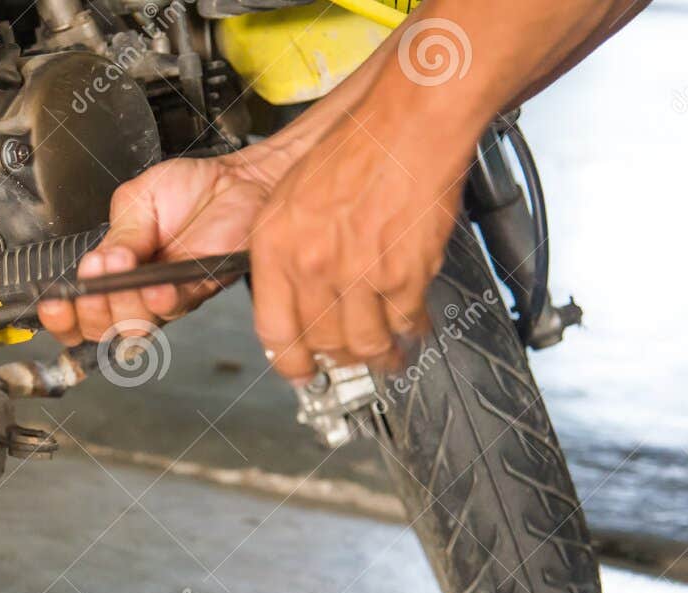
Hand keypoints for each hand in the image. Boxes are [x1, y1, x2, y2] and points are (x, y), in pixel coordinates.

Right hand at [37, 142, 296, 346]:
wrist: (237, 180)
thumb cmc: (189, 189)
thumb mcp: (136, 201)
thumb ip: (116, 236)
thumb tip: (97, 264)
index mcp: (114, 271)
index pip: (81, 310)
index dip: (63, 317)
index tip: (54, 304)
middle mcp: (138, 292)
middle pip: (103, 327)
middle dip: (91, 309)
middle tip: (91, 281)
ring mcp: (168, 297)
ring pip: (136, 324)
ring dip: (123, 303)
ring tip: (119, 271)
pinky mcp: (198, 290)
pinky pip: (175, 307)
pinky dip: (160, 300)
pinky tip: (155, 288)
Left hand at [249, 110, 469, 382]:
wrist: (409, 123)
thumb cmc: (356, 147)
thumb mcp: (291, 198)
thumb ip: (286, 251)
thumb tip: (295, 296)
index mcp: (275, 246)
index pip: (273, 330)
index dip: (289, 362)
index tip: (301, 373)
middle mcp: (312, 265)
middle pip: (323, 342)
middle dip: (340, 359)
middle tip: (351, 361)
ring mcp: (358, 274)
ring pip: (366, 344)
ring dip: (379, 357)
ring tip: (388, 357)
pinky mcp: (404, 274)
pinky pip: (406, 322)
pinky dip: (413, 331)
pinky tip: (414, 329)